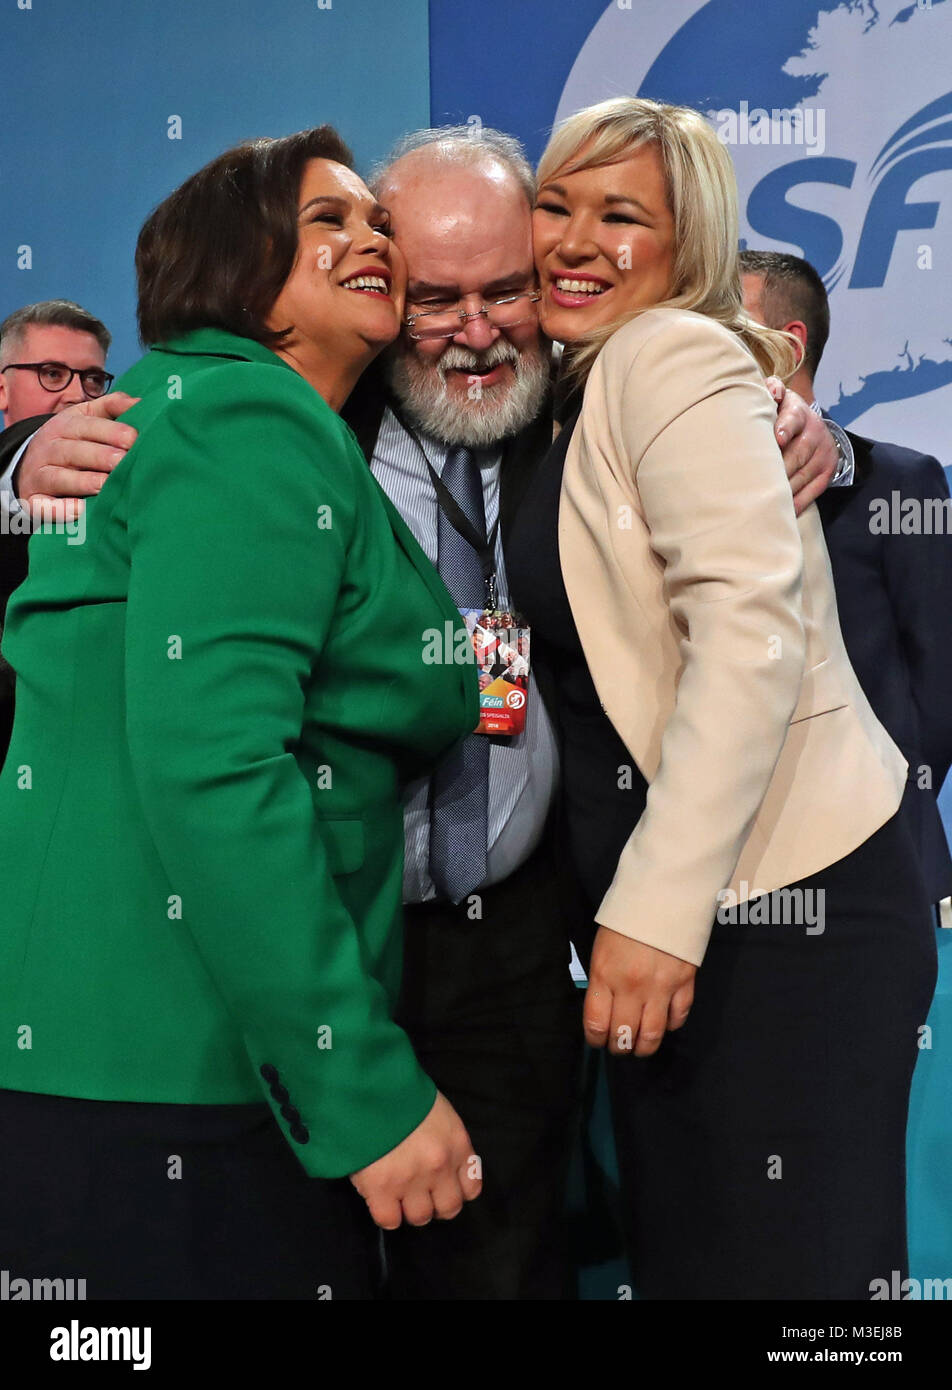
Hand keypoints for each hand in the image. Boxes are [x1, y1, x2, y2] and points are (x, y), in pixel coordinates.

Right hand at [17, 392, 139, 523]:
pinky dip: (60, 509)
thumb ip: (111, 407)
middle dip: (99, 456)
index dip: (109, 431)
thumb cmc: (72, 442)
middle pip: (72, 451)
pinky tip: (80, 511)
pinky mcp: (34, 501)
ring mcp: (39, 475)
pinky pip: (44, 506)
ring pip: (58, 477)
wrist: (28, 466)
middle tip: (123, 461)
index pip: (84, 426)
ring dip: (83, 482)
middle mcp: (48, 449)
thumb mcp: (85, 418)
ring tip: (106, 485)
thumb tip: (140, 402)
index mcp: (62, 426)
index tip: (133, 438)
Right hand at [349, 1090, 480, 1228]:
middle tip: (418, 1195)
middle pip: (448, 1209)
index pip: (471, 1188)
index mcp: (457, 1145)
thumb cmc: (404, 1092)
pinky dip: (386, 1213)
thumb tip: (439, 1168)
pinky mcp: (381, 1188)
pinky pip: (389, 1220)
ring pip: (419, 1217)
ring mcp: (411, 1180)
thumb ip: (444, 1142)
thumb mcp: (438, 1112)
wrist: (370, 1085)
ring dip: (409, 1210)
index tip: (442, 1188)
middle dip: (434, 1205)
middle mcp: (440, 1167)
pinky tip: (379, 1198)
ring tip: (396, 1195)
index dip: (455, 1191)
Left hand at [584, 925, 695, 1057]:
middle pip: (624, 1035)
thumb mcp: (601, 948)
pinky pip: (678, 1017)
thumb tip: (604, 1010)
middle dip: (619, 1048)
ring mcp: (661, 987)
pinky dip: (671, 1026)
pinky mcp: (685, 983)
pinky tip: (664, 1023)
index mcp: (605, 975)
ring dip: (644, 1047)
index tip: (597, 1042)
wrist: (663, 895)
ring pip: (653, 1035)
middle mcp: (632, 987)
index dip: (595, 1040)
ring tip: (640, 1047)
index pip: (597, 1024)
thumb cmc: (626, 919)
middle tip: (619, 1047)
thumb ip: (603, 981)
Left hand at [765, 378, 836, 515]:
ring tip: (762, 499)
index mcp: (799, 412)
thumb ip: (772, 389)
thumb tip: (773, 391)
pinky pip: (812, 492)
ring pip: (802, 476)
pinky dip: (796, 503)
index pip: (794, 418)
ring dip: (783, 489)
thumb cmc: (783, 414)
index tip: (778, 439)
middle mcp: (814, 433)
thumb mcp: (779, 397)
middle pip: (797, 454)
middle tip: (757, 481)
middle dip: (779, 469)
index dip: (785, 428)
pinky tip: (781, 511)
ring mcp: (822, 455)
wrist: (813, 428)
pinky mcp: (826, 473)